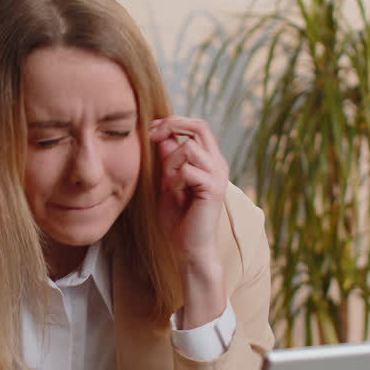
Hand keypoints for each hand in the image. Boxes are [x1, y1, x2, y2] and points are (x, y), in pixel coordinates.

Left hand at [150, 116, 228, 263]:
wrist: (189, 247)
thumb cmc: (179, 218)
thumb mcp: (168, 182)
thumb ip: (169, 160)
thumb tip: (163, 136)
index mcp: (209, 160)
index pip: (197, 127)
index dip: (173, 122)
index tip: (151, 129)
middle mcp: (218, 164)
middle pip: (199, 126)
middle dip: (172, 126)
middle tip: (152, 136)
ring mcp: (218, 175)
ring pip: (189, 148)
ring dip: (171, 163)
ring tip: (169, 184)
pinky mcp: (213, 188)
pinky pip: (187, 170)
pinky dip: (174, 180)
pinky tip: (176, 195)